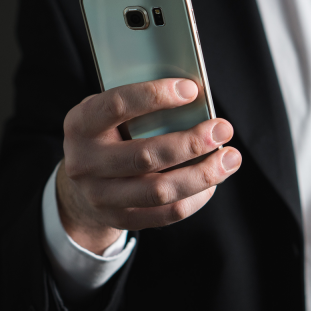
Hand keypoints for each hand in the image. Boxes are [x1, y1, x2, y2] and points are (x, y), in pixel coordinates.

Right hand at [56, 78, 240, 253]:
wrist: (79, 187)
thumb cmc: (108, 136)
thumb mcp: (109, 114)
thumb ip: (140, 107)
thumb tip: (195, 98)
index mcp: (81, 124)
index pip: (117, 105)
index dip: (155, 96)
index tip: (192, 90)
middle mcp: (85, 162)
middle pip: (145, 156)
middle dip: (191, 142)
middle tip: (223, 128)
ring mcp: (101, 196)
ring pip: (160, 191)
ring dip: (202, 175)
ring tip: (230, 159)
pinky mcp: (120, 220)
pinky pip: (166, 215)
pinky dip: (195, 198)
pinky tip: (213, 183)